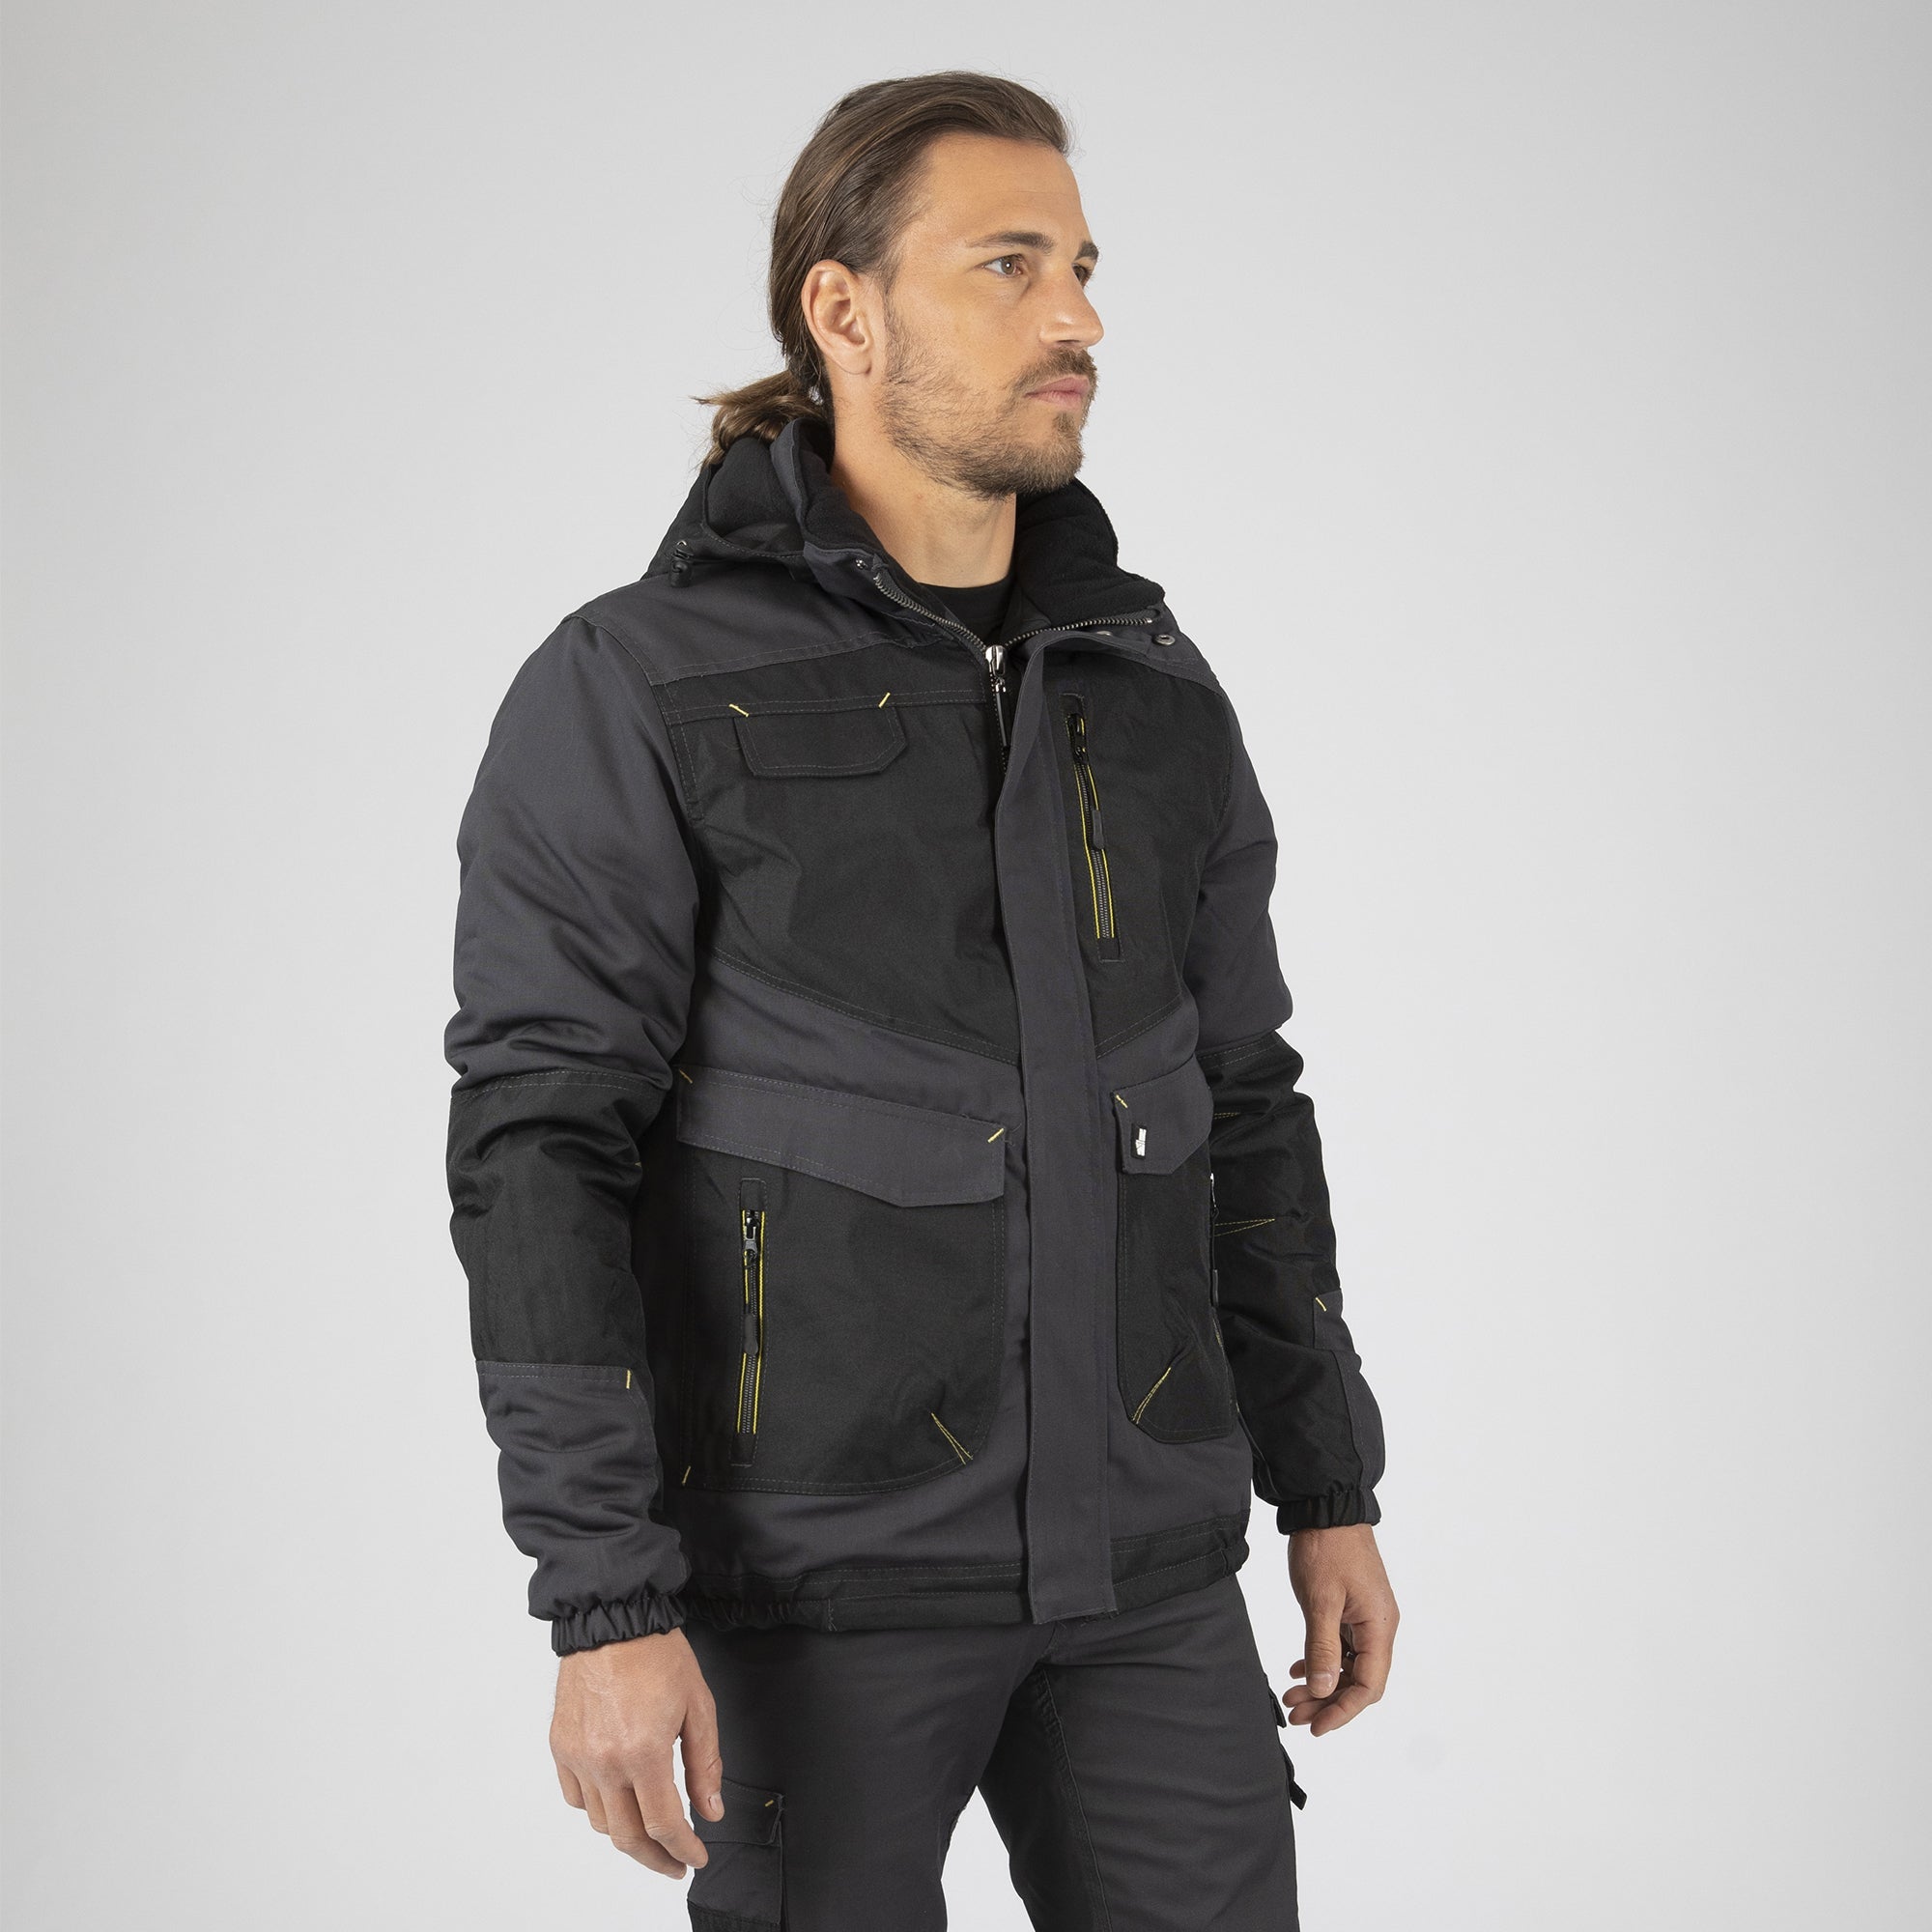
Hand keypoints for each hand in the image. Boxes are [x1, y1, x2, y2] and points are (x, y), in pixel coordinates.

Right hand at [550, 1627, 724, 1877]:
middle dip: (656, 1858)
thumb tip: (710, 1811)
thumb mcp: (698, 1705)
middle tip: (675, 1862)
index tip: (696, 1857)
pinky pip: (576, 1797)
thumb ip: (705, 1764)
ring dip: (627, 1835)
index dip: (684, 1849)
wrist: (614, 1618)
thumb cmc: (658, 1654)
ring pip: (600, 1823)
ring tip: (650, 1830)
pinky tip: (618, 1800)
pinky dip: (598, 1809)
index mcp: (643, 1752)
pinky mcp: (560, 1746)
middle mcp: (605, 1761)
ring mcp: (578, 1756)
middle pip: (628, 1837)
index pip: (664, 1824)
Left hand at [1283, 1523, 1397, 1735]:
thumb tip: (1325, 1691)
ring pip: (1348, 1664)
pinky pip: (1342, 1645)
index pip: (1369, 1686)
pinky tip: (1298, 1667)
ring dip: (1322, 1683)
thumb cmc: (1326, 1548)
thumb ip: (1323, 1648)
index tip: (1317, 1727)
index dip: (1343, 1711)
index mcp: (1379, 1626)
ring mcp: (1365, 1616)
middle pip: (1359, 1680)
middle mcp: (1378, 1625)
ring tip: (1292, 1696)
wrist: (1326, 1506)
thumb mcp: (1320, 1601)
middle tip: (1296, 1714)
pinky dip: (1321, 1660)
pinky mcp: (1351, 1607)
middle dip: (1328, 1701)